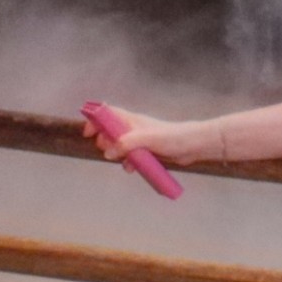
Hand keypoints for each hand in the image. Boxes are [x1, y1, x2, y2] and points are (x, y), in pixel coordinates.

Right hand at [81, 106, 204, 166]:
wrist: (193, 146)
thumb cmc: (172, 137)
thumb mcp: (148, 139)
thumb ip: (127, 144)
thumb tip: (108, 152)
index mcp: (132, 120)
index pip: (108, 113)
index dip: (96, 120)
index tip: (88, 133)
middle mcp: (134, 128)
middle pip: (110, 131)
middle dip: (103, 140)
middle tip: (105, 150)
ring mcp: (140, 140)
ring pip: (119, 146)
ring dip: (115, 153)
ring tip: (119, 160)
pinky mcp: (147, 151)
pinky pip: (130, 157)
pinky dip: (128, 162)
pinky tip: (131, 168)